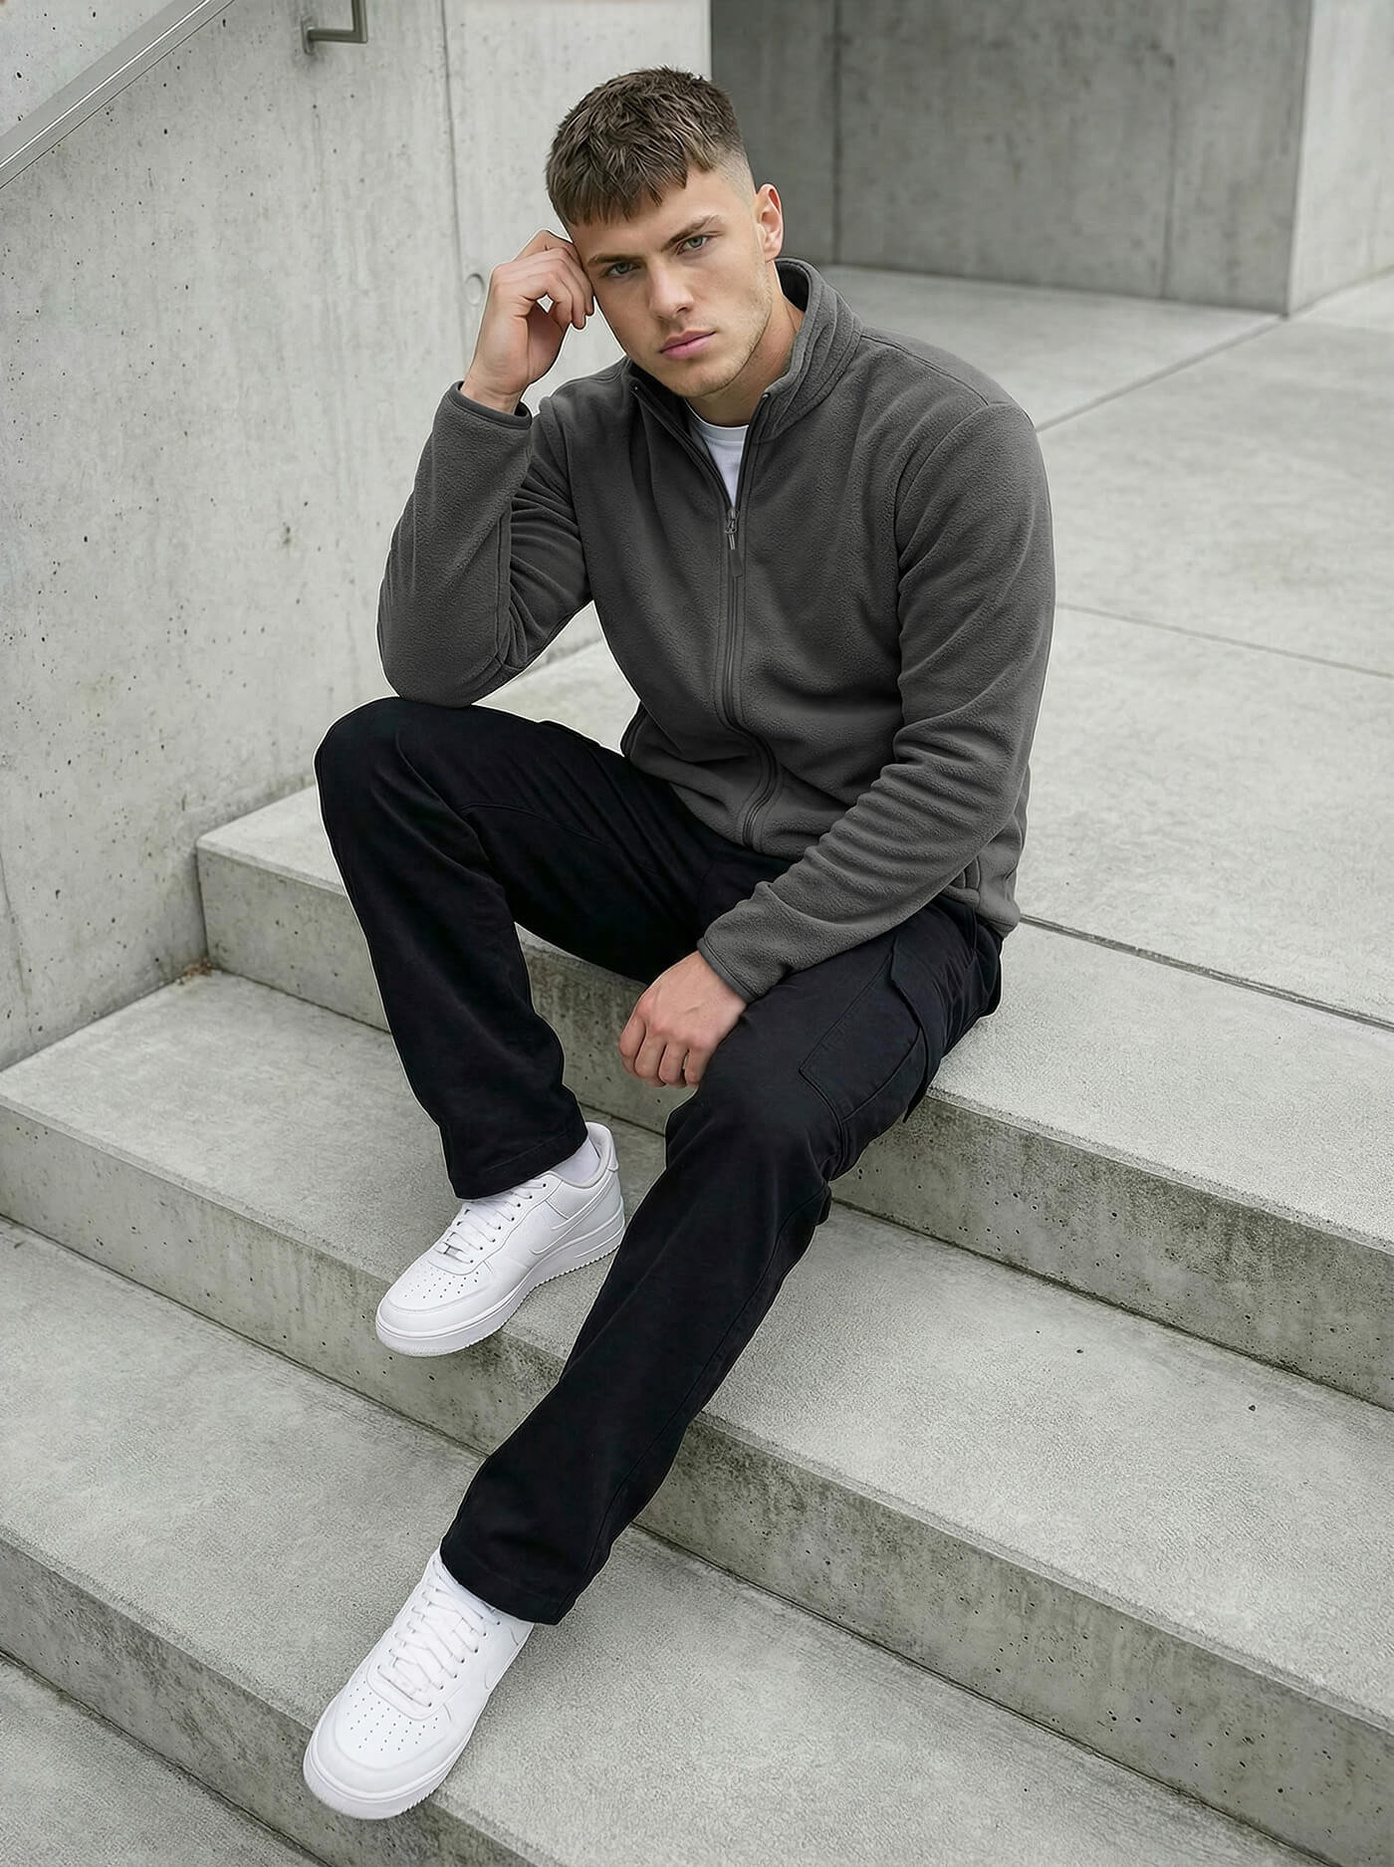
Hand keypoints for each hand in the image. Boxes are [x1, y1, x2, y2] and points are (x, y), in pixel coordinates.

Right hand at [463, 228, 595, 407]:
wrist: (502, 382)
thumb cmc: (523, 357)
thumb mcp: (554, 321)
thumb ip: (565, 298)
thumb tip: (586, 282)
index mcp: (519, 275)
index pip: (553, 244)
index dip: (577, 265)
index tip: (585, 299)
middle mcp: (510, 271)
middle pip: (561, 251)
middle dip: (583, 282)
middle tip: (586, 313)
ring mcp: (506, 278)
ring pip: (559, 263)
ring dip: (577, 293)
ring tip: (577, 320)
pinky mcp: (507, 291)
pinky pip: (550, 279)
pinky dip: (567, 299)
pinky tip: (566, 319)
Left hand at [618, 951, 746, 1089]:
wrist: (725, 968)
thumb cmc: (699, 974)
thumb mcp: (662, 987)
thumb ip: (652, 1011)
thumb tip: (647, 1033)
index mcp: (646, 1009)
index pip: (627, 1048)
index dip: (632, 1066)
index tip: (639, 1070)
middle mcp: (659, 1024)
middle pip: (644, 1067)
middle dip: (653, 1078)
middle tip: (662, 1078)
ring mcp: (680, 1035)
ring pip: (668, 1075)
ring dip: (675, 1081)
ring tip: (683, 1077)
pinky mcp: (703, 1043)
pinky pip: (693, 1074)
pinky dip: (695, 1079)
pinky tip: (698, 1073)